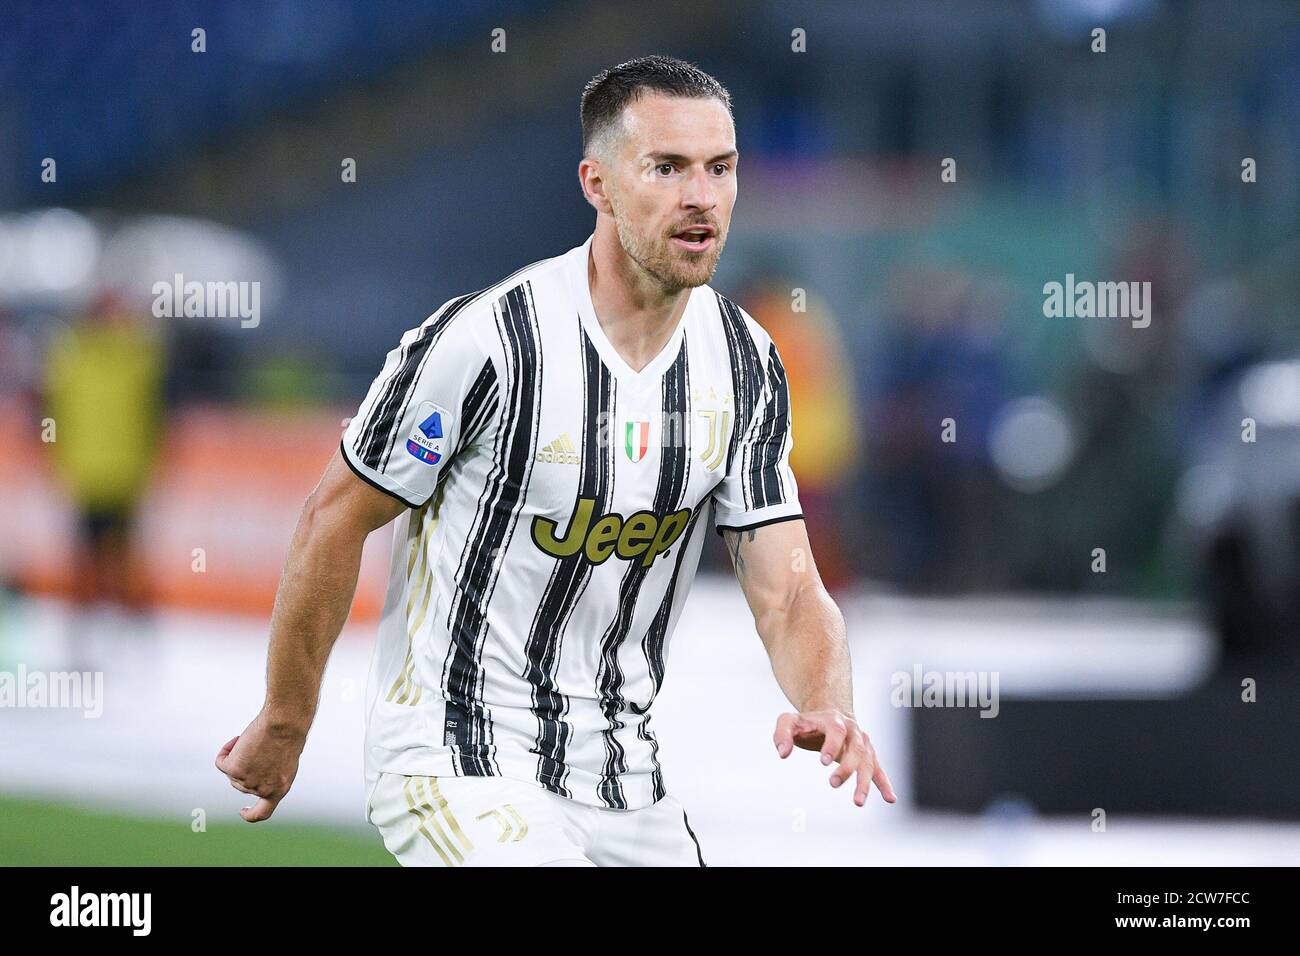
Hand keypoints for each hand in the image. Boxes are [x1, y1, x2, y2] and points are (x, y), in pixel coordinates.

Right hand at [214, 710, 305, 821]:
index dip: (251, 814)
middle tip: (255, 746)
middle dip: (244, 767)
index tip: (243, 811)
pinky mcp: (234, 769)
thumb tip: (253, 770)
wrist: (285, 724)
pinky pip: (221, 762)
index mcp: (279, 789)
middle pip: (242, 784)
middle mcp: (262, 789)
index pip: (263, 813)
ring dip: (237, 756)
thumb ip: (271, 772)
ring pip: (232, 772)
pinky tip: (235, 740)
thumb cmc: (290, 735)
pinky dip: (225, 752)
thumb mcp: (286, 760)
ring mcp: (247, 781)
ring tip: (252, 739)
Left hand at [774, 709, 896, 806]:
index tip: (823, 762)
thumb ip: (781, 734)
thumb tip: (783, 753)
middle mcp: (853, 730)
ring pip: (869, 762)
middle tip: (832, 783)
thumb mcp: (788, 722)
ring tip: (858, 802)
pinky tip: (890, 798)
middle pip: (856, 748)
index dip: (832, 745)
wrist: (830, 716)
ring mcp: (864, 743)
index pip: (837, 730)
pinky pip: (878, 769)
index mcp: (834, 719)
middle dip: (846, 767)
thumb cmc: (806, 723)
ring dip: (865, 782)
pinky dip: (884, 784)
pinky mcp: (868, 755)